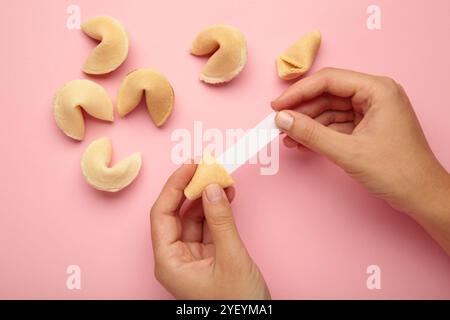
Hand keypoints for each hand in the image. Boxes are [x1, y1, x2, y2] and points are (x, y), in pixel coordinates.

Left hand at [150, 163, 270, 298]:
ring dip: (207, 198)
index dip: (173, 187)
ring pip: (194, 218)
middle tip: (205, 167)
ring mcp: (192, 257)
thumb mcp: (231, 258)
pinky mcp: (208, 256)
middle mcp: (176, 258)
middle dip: (191, 189)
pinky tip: (226, 196)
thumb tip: (211, 188)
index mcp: (169, 262)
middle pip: (177, 214)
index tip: (189, 167)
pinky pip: (209, 227)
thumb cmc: (238, 305)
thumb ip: (221, 221)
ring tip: (221, 178)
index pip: (161, 215)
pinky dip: (217, 211)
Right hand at [272, 67, 449, 253]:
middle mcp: (375, 95)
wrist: (421, 197)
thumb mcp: (348, 151)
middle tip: (279, 123)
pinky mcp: (368, 127)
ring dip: (308, 124)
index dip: (298, 92)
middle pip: (328, 94)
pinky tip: (303, 143)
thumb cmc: (397, 171)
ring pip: (330, 110)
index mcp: (377, 90)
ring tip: (288, 138)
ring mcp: (372, 112)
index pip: (329, 80)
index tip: (277, 107)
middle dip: (302, 110)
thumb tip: (283, 119)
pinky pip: (337, 124)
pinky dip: (320, 134)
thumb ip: (311, 133)